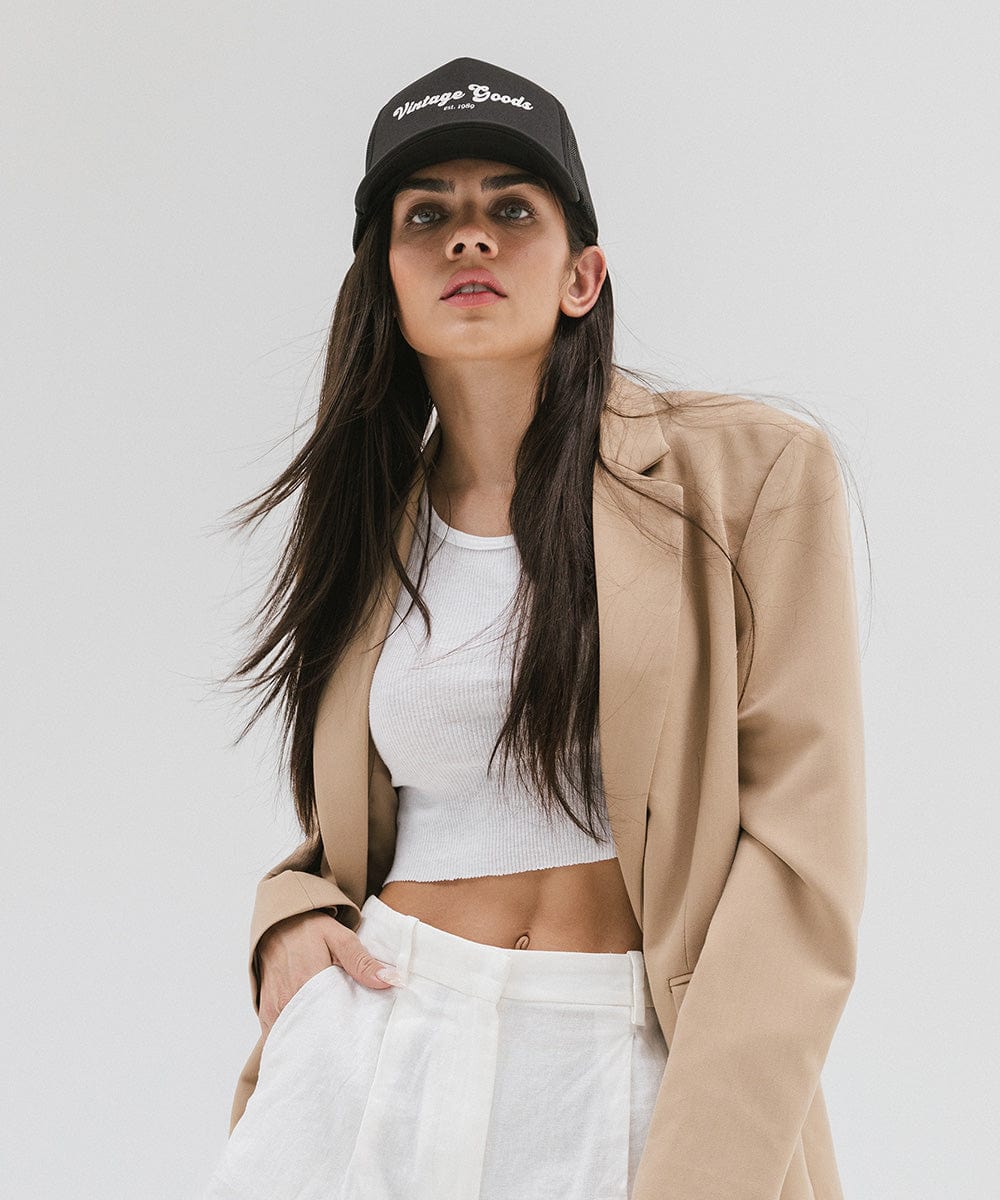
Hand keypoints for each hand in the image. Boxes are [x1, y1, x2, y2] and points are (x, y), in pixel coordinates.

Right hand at [256, 910, 400, 1036]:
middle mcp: (287, 1000)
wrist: (278, 925)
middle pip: (314, 1034)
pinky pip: (281, 1034)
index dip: (346, 1033)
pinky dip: (296, 1039)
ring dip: (313, 1041)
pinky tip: (311, 1039)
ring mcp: (273, 1009)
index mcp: (307, 981)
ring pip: (297, 1037)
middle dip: (331, 1041)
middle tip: (349, 1045)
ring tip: (332, 1044)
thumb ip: (363, 961)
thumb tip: (390, 980)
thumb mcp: (340, 938)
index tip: (361, 1039)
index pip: (331, 1020)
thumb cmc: (310, 930)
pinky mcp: (266, 1013)